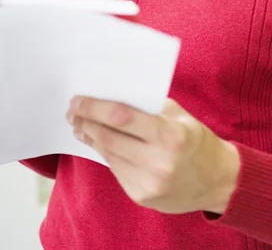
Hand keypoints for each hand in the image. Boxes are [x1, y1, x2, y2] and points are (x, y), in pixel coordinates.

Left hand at [66, 97, 239, 214]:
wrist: (217, 180)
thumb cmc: (194, 139)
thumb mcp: (178, 115)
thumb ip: (147, 105)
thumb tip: (110, 93)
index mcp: (170, 135)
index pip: (121, 117)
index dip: (94, 108)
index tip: (77, 100)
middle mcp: (159, 161)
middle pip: (109, 137)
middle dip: (86, 122)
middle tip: (72, 111)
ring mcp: (150, 183)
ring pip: (108, 154)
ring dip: (90, 137)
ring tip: (79, 125)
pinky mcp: (142, 196)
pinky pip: (116, 169)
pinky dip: (104, 153)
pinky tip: (96, 142)